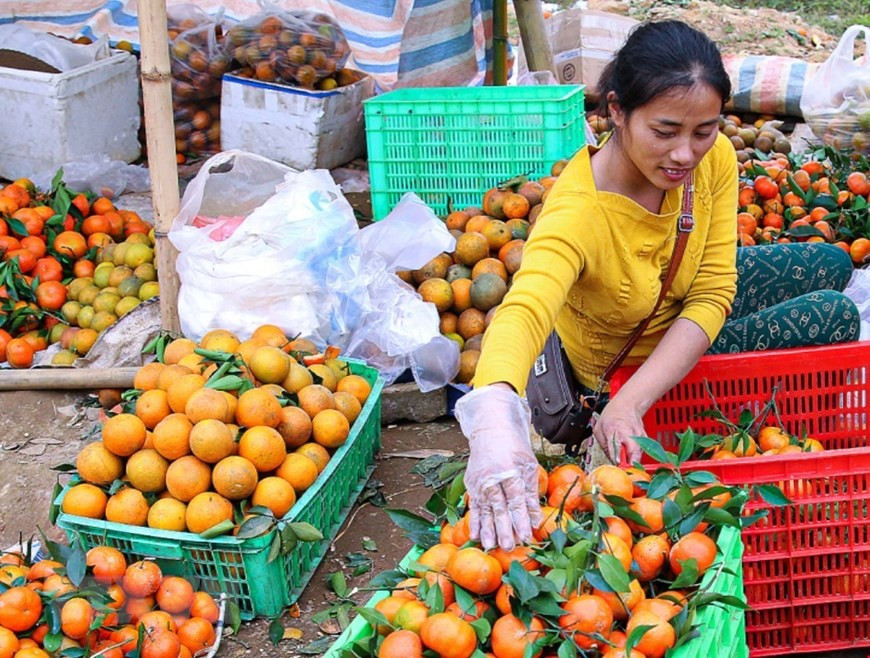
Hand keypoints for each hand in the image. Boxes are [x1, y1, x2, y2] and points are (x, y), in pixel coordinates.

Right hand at [454, 386, 542, 550]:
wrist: (491, 430)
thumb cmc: (514, 448)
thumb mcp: (529, 466)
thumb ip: (531, 493)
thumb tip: (535, 519)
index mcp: (510, 472)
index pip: (516, 501)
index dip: (521, 520)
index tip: (526, 537)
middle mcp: (492, 478)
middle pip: (499, 508)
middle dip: (504, 529)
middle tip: (509, 547)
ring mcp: (479, 481)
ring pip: (484, 509)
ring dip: (487, 529)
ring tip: (490, 546)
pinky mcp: (471, 483)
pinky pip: (473, 505)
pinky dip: (474, 520)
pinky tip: (475, 535)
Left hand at [591, 394, 645, 464]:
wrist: (627, 405)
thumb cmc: (611, 416)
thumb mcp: (599, 430)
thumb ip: (605, 447)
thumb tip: (612, 462)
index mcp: (614, 429)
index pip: (616, 445)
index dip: (617, 456)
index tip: (617, 463)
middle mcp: (629, 433)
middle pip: (633, 452)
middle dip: (629, 464)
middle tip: (623, 471)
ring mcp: (639, 436)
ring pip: (639, 455)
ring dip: (633, 463)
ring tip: (627, 467)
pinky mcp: (645, 440)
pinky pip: (641, 453)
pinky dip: (636, 458)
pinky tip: (631, 460)